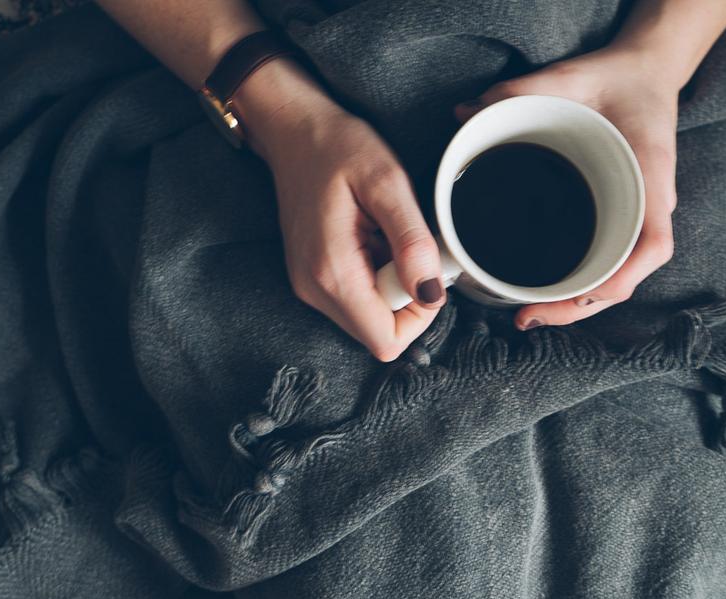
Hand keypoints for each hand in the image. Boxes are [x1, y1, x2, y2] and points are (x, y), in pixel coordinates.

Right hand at [239, 59, 447, 361]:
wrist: (294, 130)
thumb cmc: (338, 147)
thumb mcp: (387, 183)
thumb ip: (412, 241)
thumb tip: (431, 294)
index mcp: (331, 272)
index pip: (386, 340)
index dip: (419, 316)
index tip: (424, 270)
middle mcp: (314, 290)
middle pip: (378, 334)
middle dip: (406, 300)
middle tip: (406, 247)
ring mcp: (310, 287)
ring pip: (369, 320)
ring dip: (391, 287)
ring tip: (386, 238)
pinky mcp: (313, 279)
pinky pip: (356, 301)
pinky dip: (375, 278)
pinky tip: (371, 240)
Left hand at [454, 46, 678, 330]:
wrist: (645, 73)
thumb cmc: (616, 80)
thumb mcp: (570, 77)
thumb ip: (520, 91)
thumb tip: (463, 112)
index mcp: (651, 178)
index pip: (652, 246)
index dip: (616, 278)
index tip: (575, 295)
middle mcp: (649, 207)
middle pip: (624, 279)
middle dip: (576, 308)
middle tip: (527, 317)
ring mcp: (637, 217)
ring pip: (613, 280)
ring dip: (574, 305)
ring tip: (529, 315)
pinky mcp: (621, 219)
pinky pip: (606, 264)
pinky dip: (578, 286)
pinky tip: (546, 294)